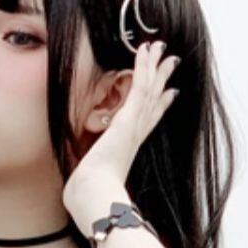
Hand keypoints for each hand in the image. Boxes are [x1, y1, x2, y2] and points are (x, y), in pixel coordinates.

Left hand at [62, 38, 180, 218]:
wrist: (94, 199)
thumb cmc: (89, 200)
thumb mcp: (87, 185)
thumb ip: (85, 183)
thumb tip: (75, 195)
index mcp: (127, 150)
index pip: (147, 123)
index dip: (159, 107)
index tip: (170, 94)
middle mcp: (134, 137)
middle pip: (153, 102)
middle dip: (162, 81)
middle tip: (171, 62)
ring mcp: (133, 127)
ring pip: (148, 89)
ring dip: (154, 66)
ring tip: (162, 48)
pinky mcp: (127, 120)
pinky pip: (138, 86)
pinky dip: (143, 66)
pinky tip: (146, 49)